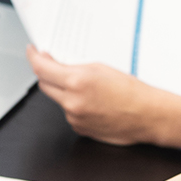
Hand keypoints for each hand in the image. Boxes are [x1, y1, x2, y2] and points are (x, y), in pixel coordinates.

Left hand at [27, 45, 159, 144]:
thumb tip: (57, 65)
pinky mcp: (79, 128)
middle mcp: (72, 101)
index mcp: (77, 81)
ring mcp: (74, 117)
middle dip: (47, 74)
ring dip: (65, 92)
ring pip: (58, 99)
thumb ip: (75, 67)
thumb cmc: (131, 91)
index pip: (41, 68)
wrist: (147, 115)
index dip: (33, 58)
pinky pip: (69, 113)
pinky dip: (76, 106)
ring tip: (91, 90)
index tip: (32, 52)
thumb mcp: (101, 68)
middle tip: (55, 65)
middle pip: (44, 84)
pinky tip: (94, 104)